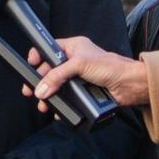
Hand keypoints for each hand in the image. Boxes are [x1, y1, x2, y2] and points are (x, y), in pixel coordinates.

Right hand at [22, 36, 146, 111]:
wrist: (128, 85)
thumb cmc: (110, 66)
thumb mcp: (79, 65)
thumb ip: (57, 76)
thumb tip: (41, 88)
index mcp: (73, 47)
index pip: (49, 49)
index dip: (39, 56)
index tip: (30, 65)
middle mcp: (74, 61)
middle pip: (50, 70)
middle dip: (40, 82)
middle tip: (30, 91)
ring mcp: (78, 77)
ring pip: (57, 86)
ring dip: (49, 96)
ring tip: (43, 105)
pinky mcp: (83, 92)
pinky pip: (67, 98)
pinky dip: (61, 105)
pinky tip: (57, 111)